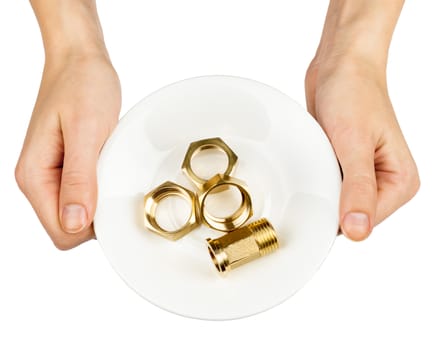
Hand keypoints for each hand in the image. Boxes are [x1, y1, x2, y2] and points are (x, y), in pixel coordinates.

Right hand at [15, 53, 120, 248]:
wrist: (80, 60)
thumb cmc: (83, 85)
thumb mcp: (86, 131)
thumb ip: (78, 179)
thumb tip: (75, 223)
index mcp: (35, 176)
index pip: (61, 232)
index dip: (92, 228)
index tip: (114, 203)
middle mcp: (38, 180)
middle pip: (69, 228)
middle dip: (96, 217)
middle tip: (115, 183)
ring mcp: (51, 175)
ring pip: (77, 214)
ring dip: (99, 202)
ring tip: (110, 171)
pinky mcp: (65, 168)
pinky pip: (82, 195)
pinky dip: (99, 189)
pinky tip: (108, 169)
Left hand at [305, 56, 418, 239]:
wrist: (341, 66)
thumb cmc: (353, 94)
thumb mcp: (354, 144)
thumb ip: (358, 190)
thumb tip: (358, 230)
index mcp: (400, 182)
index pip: (365, 221)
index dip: (338, 214)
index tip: (319, 194)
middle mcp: (385, 183)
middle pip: (348, 215)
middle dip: (328, 199)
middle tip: (319, 170)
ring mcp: (364, 176)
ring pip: (336, 202)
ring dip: (322, 186)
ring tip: (321, 160)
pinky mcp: (345, 167)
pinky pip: (328, 185)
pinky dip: (318, 177)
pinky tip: (317, 159)